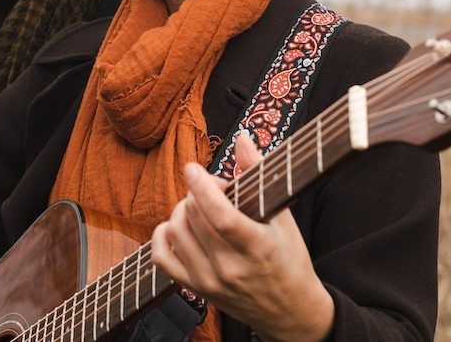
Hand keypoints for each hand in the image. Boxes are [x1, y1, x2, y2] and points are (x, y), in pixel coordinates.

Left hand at [151, 134, 334, 341]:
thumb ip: (260, 175)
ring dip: (182, 210)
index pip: (220, 216)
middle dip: (199, 192)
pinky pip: (161, 257)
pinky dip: (162, 235)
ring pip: (175, 231)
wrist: (289, 310)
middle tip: (216, 190)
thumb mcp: (285, 218)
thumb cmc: (290, 259)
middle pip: (194, 216)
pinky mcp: (196, 290)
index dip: (202, 187)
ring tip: (200, 207)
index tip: (193, 168)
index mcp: (258, 247)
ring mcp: (209, 281)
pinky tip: (178, 226)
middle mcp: (230, 268)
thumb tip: (243, 138)